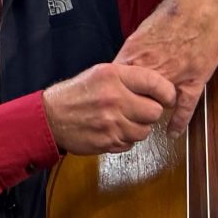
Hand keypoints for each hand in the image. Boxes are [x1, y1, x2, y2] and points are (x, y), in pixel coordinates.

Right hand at [43, 61, 177, 155]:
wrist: (49, 117)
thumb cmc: (76, 94)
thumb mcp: (101, 73)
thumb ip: (129, 77)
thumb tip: (159, 88)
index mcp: (114, 77)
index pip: (157, 84)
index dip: (167, 93)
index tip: (167, 98)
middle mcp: (114, 99)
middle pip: (155, 112)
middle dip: (150, 113)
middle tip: (140, 110)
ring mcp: (111, 123)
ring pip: (144, 131)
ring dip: (138, 128)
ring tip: (123, 121)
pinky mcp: (107, 142)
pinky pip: (130, 144)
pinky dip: (124, 139)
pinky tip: (112, 130)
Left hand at [116, 0, 217, 134]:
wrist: (206, 1)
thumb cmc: (176, 10)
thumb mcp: (144, 29)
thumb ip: (133, 51)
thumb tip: (122, 66)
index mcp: (134, 54)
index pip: (114, 83)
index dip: (110, 96)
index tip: (107, 105)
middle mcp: (151, 67)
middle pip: (131, 98)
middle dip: (126, 109)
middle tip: (123, 119)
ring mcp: (174, 75)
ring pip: (154, 104)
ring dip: (148, 115)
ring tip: (142, 125)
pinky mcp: (195, 78)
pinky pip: (185, 107)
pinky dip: (178, 121)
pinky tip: (172, 133)